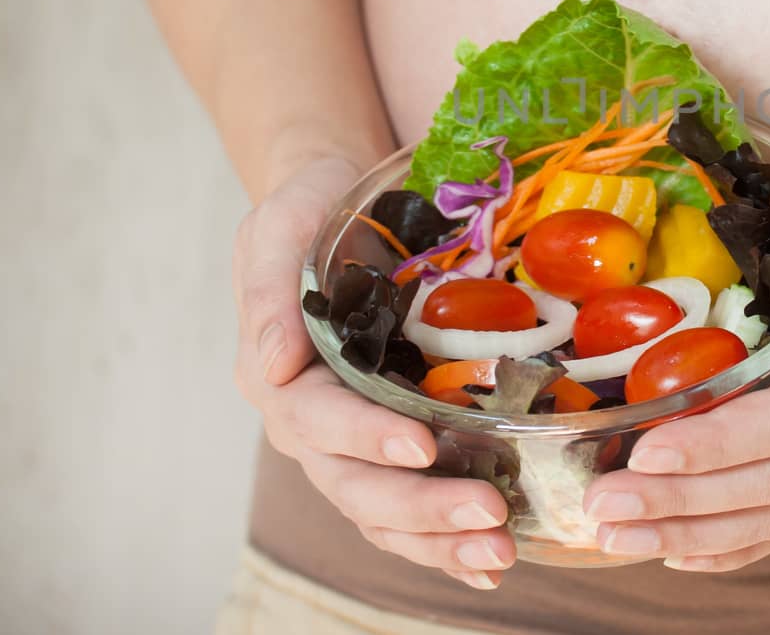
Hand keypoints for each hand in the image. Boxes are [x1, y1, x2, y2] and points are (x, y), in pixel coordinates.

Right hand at [233, 154, 515, 589]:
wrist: (337, 205)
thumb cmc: (310, 210)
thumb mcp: (281, 226)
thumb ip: (270, 290)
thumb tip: (272, 364)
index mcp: (277, 374)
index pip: (316, 419)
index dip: (365, 437)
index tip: (421, 446)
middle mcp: (307, 421)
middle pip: (354, 484)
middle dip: (419, 507)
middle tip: (488, 516)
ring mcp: (348, 441)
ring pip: (382, 511)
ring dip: (438, 540)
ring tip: (498, 554)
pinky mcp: (387, 445)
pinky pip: (407, 507)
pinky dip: (443, 541)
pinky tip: (488, 564)